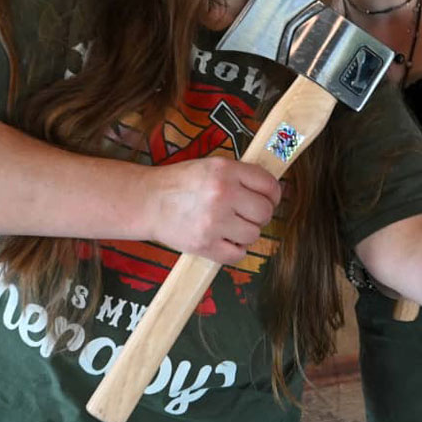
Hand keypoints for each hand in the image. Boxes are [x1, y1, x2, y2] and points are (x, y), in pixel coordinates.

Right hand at [145, 157, 281, 265]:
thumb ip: (241, 176)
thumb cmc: (179, 183)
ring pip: (254, 235)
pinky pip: (238, 254)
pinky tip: (224, 241)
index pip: (269, 185)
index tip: (268, 199)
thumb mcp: (211, 166)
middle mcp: (222, 194)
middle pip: (265, 212)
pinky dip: (234, 250)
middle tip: (245, 214)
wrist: (148, 201)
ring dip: (245, 233)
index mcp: (225, 170)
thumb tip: (273, 191)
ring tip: (229, 226)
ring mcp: (214, 221)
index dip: (272, 195)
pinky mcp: (205, 244)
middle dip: (259, 215)